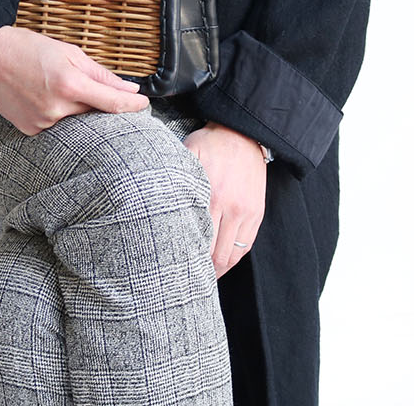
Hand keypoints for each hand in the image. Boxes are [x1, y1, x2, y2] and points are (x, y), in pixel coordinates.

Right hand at [0, 26, 149, 135]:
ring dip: (75, 110)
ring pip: (74, 122)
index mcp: (70, 84)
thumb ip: (101, 74)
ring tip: (55, 88)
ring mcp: (42, 122)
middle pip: (94, 114)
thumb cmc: (28, 48)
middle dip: (97, 104)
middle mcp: (57, 107)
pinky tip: (42, 97)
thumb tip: (129, 89)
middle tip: (87, 89)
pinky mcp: (29, 129)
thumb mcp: (70, 52)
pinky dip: (56, 115)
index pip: (112, 103)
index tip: (144, 105)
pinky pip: (54, 127)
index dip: (133, 106)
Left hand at [183, 122, 266, 277]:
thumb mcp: (187, 154)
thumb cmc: (209, 143)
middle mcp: (232, 207)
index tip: (175, 271)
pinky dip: (233, 259)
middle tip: (185, 281)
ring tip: (204, 278)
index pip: (199, 241)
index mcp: (211, 195)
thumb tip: (155, 201)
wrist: (243, 133)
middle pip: (216, 255)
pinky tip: (221, 264)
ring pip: (233, 255)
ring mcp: (247, 212)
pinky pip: (246, 245)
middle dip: (202, 271)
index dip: (187, 260)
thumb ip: (175, 179)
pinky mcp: (257, 213)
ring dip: (218, 270)